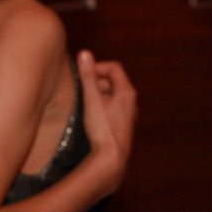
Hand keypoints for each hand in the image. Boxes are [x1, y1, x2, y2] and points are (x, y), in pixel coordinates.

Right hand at [78, 50, 136, 196]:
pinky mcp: (123, 125)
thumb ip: (88, 76)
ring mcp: (128, 113)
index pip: (113, 68)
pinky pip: (112, 108)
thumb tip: (84, 53)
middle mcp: (131, 101)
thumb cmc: (102, 127)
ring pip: (112, 95)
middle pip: (113, 81)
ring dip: (98, 94)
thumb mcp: (92, 100)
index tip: (82, 74)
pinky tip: (90, 115)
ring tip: (83, 102)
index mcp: (126, 91)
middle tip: (80, 89)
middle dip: (95, 81)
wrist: (112, 158)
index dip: (97, 67)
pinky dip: (101, 105)